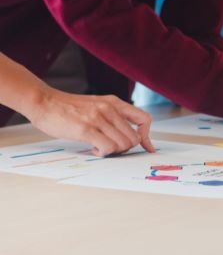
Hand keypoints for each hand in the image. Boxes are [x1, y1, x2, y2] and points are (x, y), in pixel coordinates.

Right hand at [29, 88, 153, 156]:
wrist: (44, 101)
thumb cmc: (68, 107)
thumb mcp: (97, 104)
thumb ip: (113, 116)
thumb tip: (127, 135)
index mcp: (115, 102)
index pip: (144, 119)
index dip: (147, 136)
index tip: (146, 147)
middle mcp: (110, 109)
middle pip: (134, 138)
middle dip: (125, 148)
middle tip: (110, 148)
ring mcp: (98, 118)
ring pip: (123, 144)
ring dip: (113, 151)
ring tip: (99, 146)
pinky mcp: (86, 129)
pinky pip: (107, 148)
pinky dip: (103, 153)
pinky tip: (93, 148)